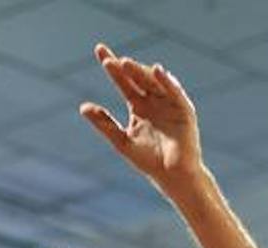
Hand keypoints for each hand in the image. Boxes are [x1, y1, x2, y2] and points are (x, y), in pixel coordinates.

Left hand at [81, 43, 202, 191]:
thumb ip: (104, 123)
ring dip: (141, 72)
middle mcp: (153, 100)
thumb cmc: (148, 161)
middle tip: (109, 61)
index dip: (112, 68)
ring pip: (154, 82)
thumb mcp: (121, 141)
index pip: (123, 81)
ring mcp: (169, 103)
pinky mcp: (184, 111)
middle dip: (124, 67)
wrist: (172, 177)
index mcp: (138, 105)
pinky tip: (157, 71)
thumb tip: (83, 107)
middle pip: (137, 78)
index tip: (100, 51)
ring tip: (126, 64)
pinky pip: (175, 93)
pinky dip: (168, 82)